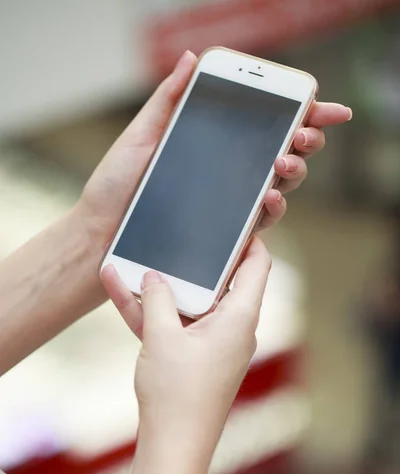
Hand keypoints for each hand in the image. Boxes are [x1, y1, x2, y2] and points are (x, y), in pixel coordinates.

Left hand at [75, 50, 351, 249]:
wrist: (101, 230)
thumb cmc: (117, 184)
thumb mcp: (141, 134)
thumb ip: (169, 100)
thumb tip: (191, 58)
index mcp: (215, 144)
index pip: (265, 123)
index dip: (299, 110)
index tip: (317, 99)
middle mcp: (229, 173)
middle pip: (283, 152)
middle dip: (306, 138)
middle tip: (304, 132)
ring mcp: (230, 203)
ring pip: (280, 186)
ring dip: (294, 170)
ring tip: (284, 160)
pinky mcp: (225, 233)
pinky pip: (260, 221)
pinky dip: (273, 207)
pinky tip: (269, 195)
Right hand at [102, 237, 269, 445]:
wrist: (172, 447)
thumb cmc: (177, 394)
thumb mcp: (161, 337)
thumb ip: (157, 298)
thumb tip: (152, 276)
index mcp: (239, 318)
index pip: (257, 266)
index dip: (250, 239)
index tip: (234, 218)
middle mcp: (232, 328)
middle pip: (218, 281)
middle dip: (193, 260)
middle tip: (178, 232)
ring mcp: (211, 343)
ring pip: (187, 303)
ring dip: (160, 287)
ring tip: (130, 260)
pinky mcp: (192, 356)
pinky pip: (173, 325)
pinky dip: (151, 312)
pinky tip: (118, 289)